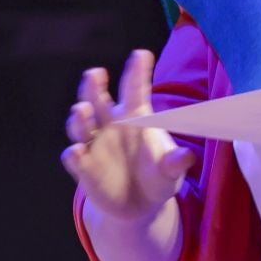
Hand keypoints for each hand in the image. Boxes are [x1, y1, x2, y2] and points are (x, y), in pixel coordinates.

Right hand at [59, 50, 194, 221]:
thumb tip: (186, 157)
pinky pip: (74, 157)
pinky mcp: (83, 166)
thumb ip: (174, 162)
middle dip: (92, 85)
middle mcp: (110, 124)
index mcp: (134, 116)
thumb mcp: (170, 170)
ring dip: (80, 116)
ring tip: (83, 111)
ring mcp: (94, 144)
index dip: (137, 71)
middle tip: (95, 75)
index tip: (141, 54)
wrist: (139, 206)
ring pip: (80, 123)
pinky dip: (74, 154)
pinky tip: (78, 152)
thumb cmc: (157, 177)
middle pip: (97, 97)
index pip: (135, 88)